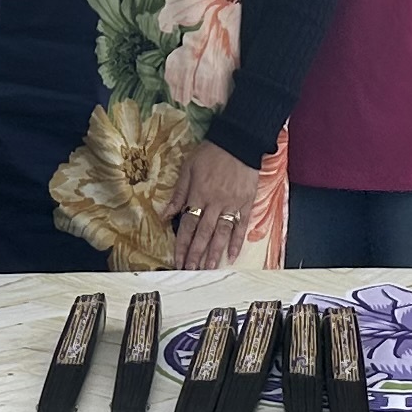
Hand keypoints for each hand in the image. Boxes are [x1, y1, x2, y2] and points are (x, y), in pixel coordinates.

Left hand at [170, 137, 263, 270]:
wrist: (238, 141)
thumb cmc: (211, 153)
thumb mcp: (188, 168)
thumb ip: (178, 194)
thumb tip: (165, 215)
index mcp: (198, 194)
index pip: (187, 224)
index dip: (182, 244)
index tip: (178, 260)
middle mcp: (214, 202)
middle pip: (203, 233)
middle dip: (195, 254)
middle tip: (190, 270)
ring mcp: (232, 203)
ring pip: (222, 232)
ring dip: (215, 252)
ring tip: (209, 268)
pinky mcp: (246, 202)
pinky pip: (241, 225)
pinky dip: (237, 241)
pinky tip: (233, 254)